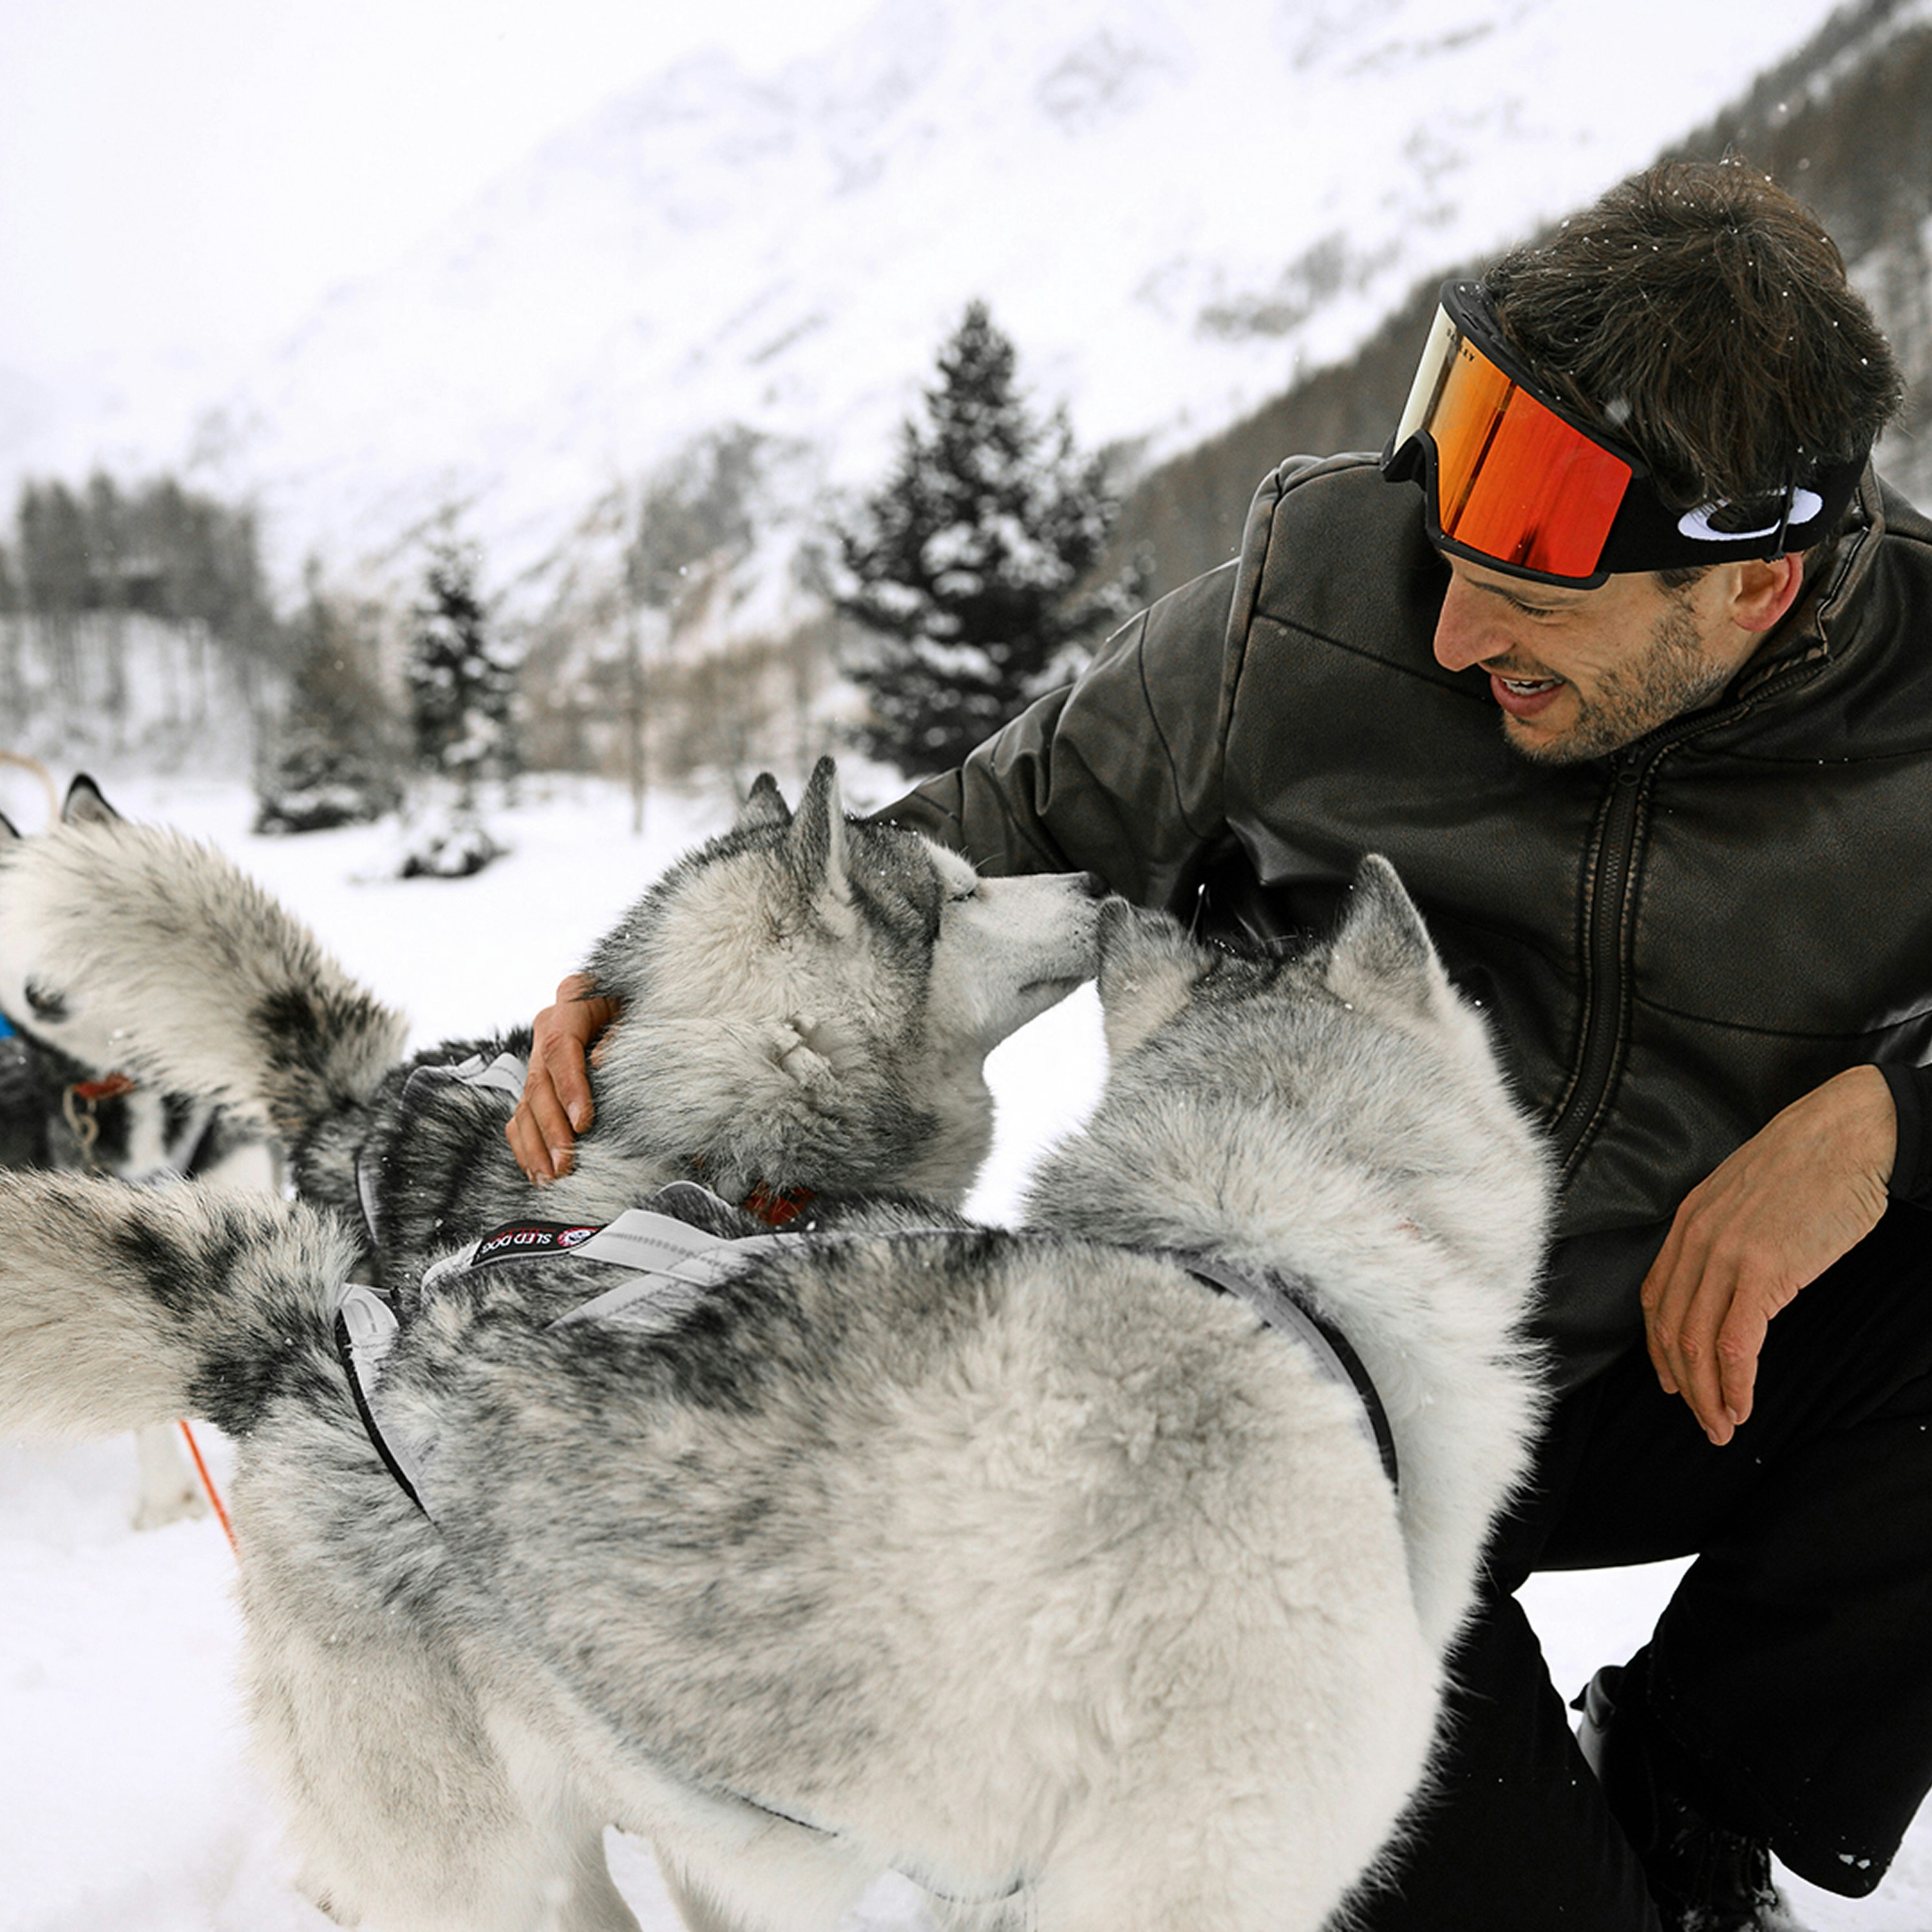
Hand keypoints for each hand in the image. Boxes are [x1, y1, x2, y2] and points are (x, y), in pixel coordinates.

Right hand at [506, 973, 622, 1182]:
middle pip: (540, 1081)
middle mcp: (549, 1026)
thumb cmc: (647, 1000)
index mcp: (573, 1000)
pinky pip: (523, 1113)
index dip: (569, 1088)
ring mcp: (541, 1053)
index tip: (583, 1123)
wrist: (636, 996)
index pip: (561, 1047)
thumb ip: (625, 1028)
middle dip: (551, 1128)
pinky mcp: (541, 1077)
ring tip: (550, 1177)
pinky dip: (528, 1144)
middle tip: (565, 1164)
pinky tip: (537, 1171)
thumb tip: (601, 1061)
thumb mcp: (642, 1006)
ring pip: (526, 1102)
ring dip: (536, 1144)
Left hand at [1640, 1065, 1895, 1444]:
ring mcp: (1726, 1255)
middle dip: (1684, 1385)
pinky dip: (1735, 1381)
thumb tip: (1726, 1282)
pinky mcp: (1764, 1270)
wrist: (1846, 1135)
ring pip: (1698, 1342)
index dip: (1660, 1349)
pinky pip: (1737, 1341)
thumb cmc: (1806, 1166)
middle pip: (1671, 1329)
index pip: (1655, 1300)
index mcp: (1688, 1223)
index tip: (1673, 1382)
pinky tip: (1742, 1405)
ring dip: (1708, 1395)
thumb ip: (1725, 1237)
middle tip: (1702, 1422)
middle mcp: (1695, 1240)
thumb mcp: (1744, 1199)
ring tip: (1722, 1426)